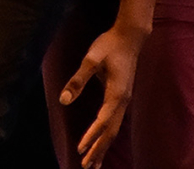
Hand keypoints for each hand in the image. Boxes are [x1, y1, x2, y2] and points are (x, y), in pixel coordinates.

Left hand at [60, 23, 144, 168]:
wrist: (129, 38)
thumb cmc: (108, 45)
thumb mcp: (90, 59)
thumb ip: (77, 80)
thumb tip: (63, 100)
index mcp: (117, 94)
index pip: (103, 121)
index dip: (91, 136)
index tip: (80, 149)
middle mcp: (123, 101)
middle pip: (110, 132)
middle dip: (98, 149)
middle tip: (86, 166)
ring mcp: (124, 101)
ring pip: (113, 130)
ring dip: (103, 147)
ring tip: (94, 164)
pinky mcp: (122, 98)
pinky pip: (114, 123)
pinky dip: (106, 136)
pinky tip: (101, 144)